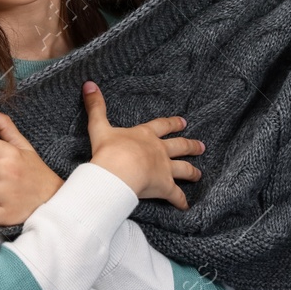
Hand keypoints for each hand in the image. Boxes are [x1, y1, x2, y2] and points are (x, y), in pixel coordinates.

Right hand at [81, 80, 202, 208]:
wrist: (119, 170)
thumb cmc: (110, 150)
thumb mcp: (99, 126)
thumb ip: (96, 106)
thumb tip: (89, 84)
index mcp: (145, 135)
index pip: (162, 126)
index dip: (172, 123)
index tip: (183, 122)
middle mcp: (159, 151)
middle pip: (179, 146)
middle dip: (190, 146)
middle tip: (201, 146)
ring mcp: (165, 169)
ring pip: (183, 169)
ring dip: (192, 172)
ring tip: (199, 174)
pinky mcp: (165, 187)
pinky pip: (176, 196)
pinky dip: (182, 201)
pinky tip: (186, 206)